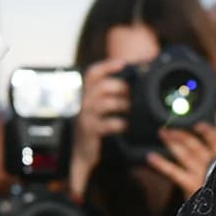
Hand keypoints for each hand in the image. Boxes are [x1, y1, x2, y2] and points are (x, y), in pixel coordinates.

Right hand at [68, 58, 131, 194]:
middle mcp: (84, 102)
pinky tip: (126, 125)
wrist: (82, 152)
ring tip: (132, 109)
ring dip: (123, 104)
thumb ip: (110, 96)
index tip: (123, 63)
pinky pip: (108, 123)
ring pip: (105, 103)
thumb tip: (132, 83)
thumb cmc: (95, 127)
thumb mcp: (99, 110)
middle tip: (134, 94)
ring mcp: (86, 116)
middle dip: (121, 87)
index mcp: (87, 94)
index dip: (107, 66)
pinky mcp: (91, 130)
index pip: (92, 74)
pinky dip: (121, 123)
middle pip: (102, 86)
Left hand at [144, 117, 215, 199]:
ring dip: (172, 142)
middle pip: (196, 143)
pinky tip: (151, 157)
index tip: (205, 114)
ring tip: (161, 133)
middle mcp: (213, 164)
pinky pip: (173, 172)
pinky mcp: (191, 185)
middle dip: (181, 132)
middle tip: (169, 124)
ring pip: (185, 153)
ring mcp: (202, 174)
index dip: (211, 125)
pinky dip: (161, 164)